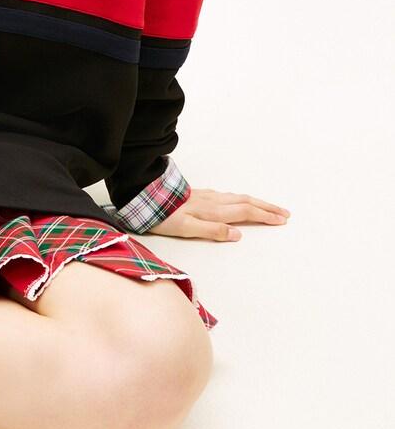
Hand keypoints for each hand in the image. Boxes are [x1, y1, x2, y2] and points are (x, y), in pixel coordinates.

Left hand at [147, 188, 290, 240]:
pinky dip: (240, 199)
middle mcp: (213, 201)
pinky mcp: (198, 195)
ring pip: (237, 198)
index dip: (265, 216)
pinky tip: (239, 200)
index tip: (282, 220)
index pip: (245, 212)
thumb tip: (238, 234)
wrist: (144, 195)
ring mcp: (206, 196)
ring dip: (256, 202)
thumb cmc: (163, 216)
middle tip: (285, 213)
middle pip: (246, 202)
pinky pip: (227, 196)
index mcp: (212, 211)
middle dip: (266, 208)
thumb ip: (212, 231)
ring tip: (268, 207)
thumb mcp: (185, 228)